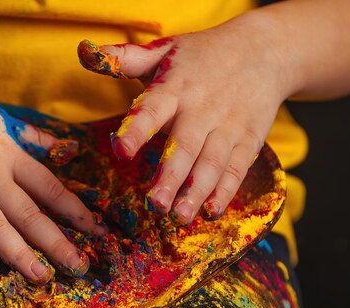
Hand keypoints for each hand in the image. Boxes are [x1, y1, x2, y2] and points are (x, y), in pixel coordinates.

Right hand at [0, 48, 102, 283]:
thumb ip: (30, 137)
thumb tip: (64, 147)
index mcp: (7, 153)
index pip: (50, 188)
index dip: (75, 212)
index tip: (96, 232)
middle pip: (28, 213)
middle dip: (56, 242)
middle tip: (78, 267)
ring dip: (18, 253)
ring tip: (40, 276)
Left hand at [78, 16, 288, 223]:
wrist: (265, 50)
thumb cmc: (203, 55)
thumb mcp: (165, 49)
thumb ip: (126, 58)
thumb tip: (84, 52)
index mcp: (175, 87)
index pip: (153, 109)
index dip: (137, 129)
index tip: (121, 150)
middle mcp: (202, 108)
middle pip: (185, 146)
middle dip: (171, 177)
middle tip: (154, 205)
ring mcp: (228, 126)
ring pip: (212, 163)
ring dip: (197, 191)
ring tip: (180, 217)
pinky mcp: (248, 139)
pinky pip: (237, 168)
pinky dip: (226, 191)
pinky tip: (212, 212)